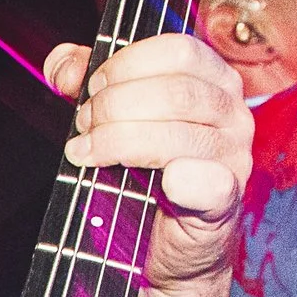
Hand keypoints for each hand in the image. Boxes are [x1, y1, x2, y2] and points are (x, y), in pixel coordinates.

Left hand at [41, 32, 251, 296]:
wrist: (163, 246)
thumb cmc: (142, 174)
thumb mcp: (112, 116)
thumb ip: (86, 80)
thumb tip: (63, 67)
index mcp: (212, 80)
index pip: (177, 49)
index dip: (125, 64)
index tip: (91, 88)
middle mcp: (232, 113)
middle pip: (175, 90)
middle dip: (114, 106)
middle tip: (83, 126)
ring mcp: (234, 157)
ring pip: (177, 132)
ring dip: (119, 140)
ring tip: (86, 153)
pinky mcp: (225, 201)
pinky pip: (207, 181)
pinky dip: (177, 178)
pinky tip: (155, 181)